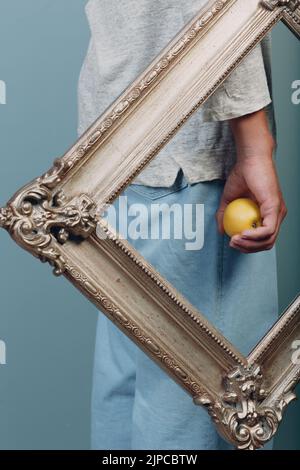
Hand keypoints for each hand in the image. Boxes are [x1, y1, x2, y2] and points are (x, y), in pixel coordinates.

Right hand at [216, 110, 286, 252]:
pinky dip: (254, 236)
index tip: (232, 242)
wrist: (250, 159)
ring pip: (268, 240)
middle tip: (232, 243)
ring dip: (250, 245)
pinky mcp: (276, 208)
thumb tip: (221, 231)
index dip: (248, 246)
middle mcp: (277, 215)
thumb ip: (224, 215)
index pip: (263, 239)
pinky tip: (241, 233)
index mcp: (269, 214)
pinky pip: (267, 230)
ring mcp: (278, 212)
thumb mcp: (228, 199)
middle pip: (267, 244)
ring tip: (234, 240)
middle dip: (248, 249)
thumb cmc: (242, 174)